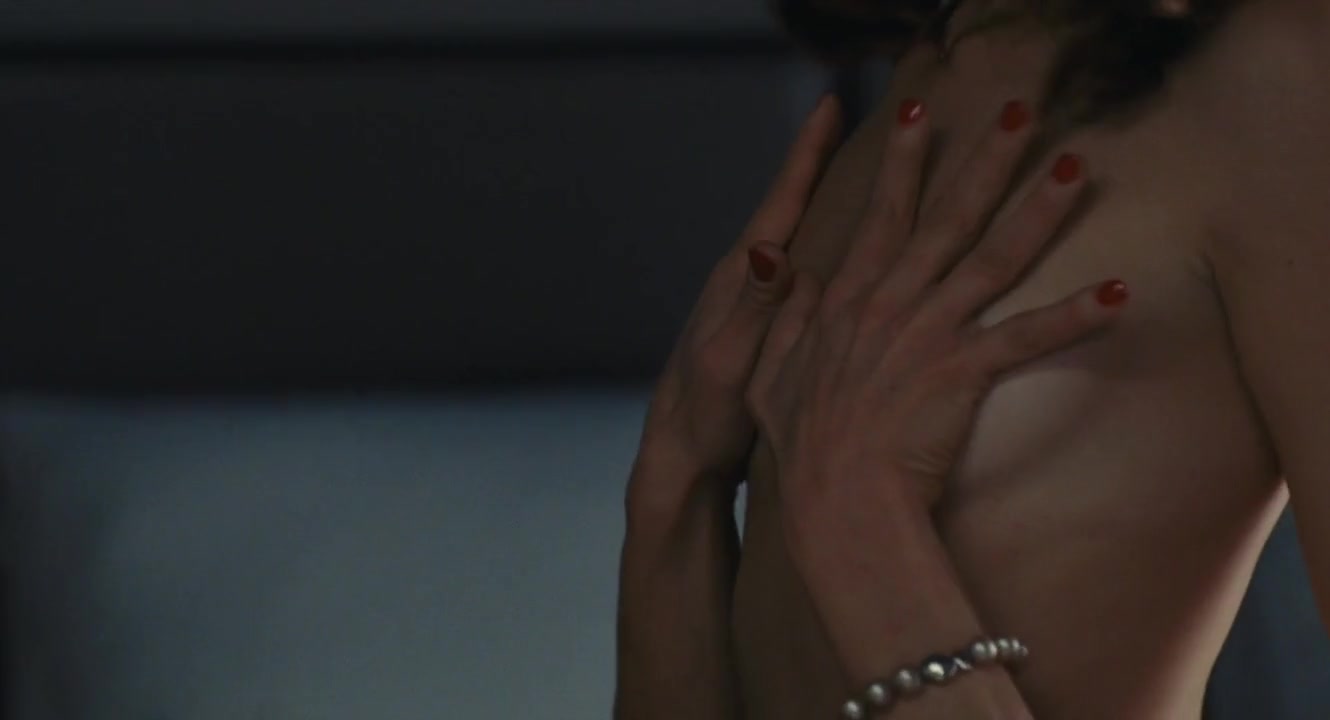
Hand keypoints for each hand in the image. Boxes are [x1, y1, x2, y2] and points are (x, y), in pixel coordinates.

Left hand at [629, 96, 843, 513]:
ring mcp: (745, 303)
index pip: (779, 204)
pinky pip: (791, 269)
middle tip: (843, 117)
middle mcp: (740, 282)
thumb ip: (752, 308)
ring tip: (843, 167)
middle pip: (783, 207)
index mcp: (739, 282)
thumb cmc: (705, 417)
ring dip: (812, 198)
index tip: (829, 104)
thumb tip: (771, 248)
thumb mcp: (729, 364)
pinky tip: (826, 249)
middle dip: (812, 162)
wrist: (679, 459)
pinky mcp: (754, 326)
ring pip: (786, 235)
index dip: (805, 155)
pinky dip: (812, 243)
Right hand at [746, 99, 1129, 529]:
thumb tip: (792, 270)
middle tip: (1018, 112)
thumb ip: (783, 318)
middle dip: (983, 161)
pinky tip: (1119, 291)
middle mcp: (892, 303)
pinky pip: (1027, 337)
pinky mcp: (962, 372)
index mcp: (849, 300)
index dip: (900, 162)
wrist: (838, 498)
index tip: (917, 113)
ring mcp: (930, 334)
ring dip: (1037, 211)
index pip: (880, 217)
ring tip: (1076, 169)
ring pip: (993, 260)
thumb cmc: (805, 445)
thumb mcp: (769, 375)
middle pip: (945, 218)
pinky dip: (1075, 316)